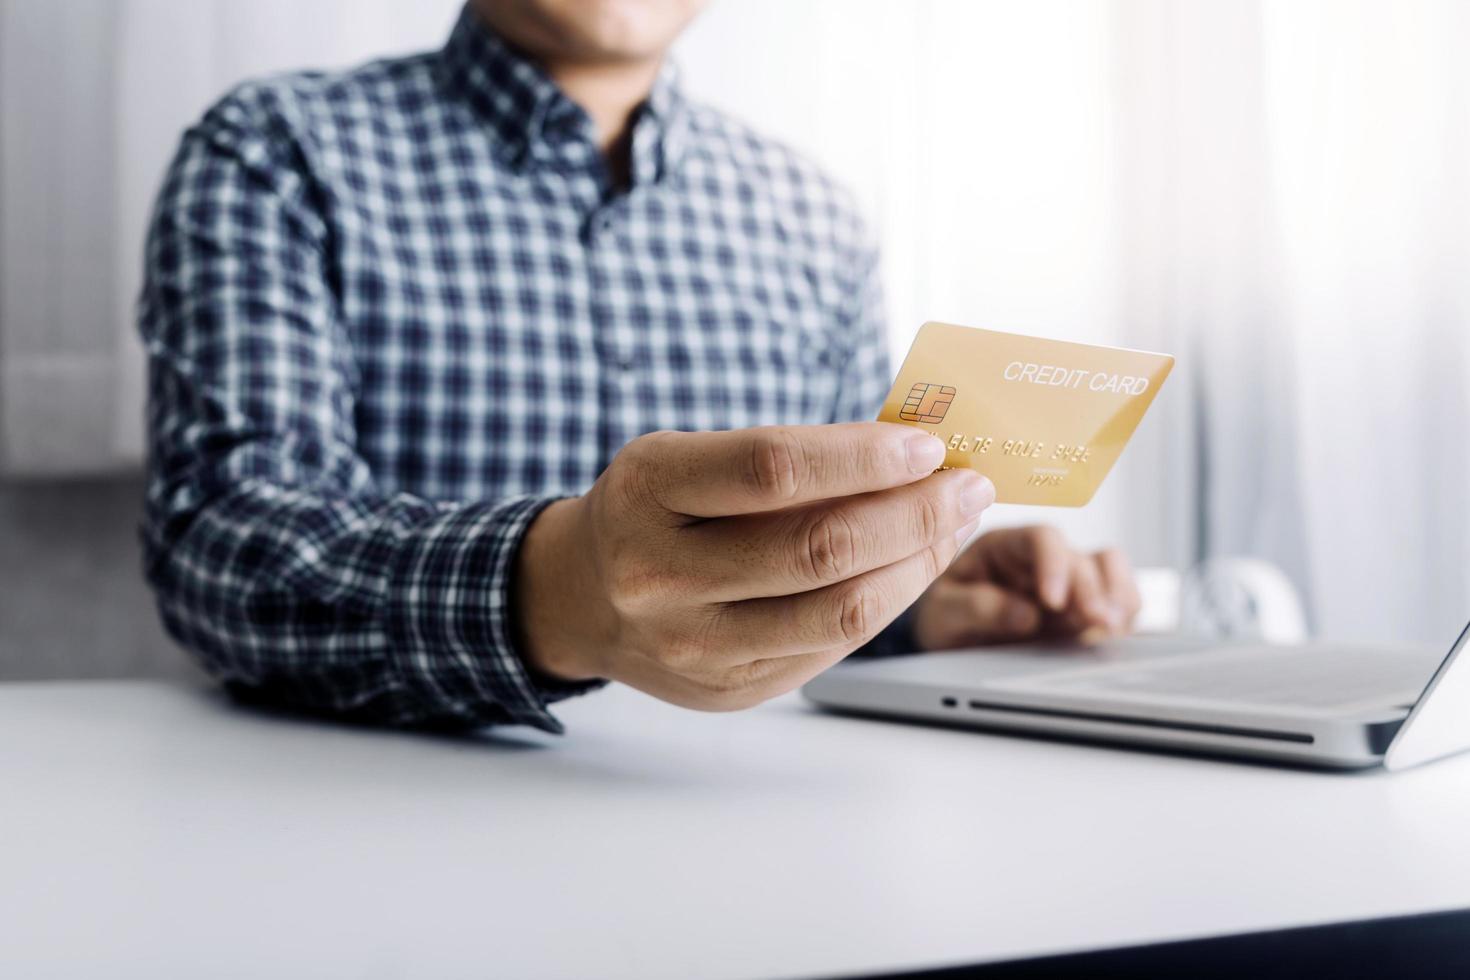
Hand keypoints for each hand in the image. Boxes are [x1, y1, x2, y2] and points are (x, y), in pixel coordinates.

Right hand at [515, 423, 994, 709]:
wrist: (584, 598)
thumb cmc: (653, 511)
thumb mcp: (686, 457)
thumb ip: (783, 458)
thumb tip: (911, 452)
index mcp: (648, 493)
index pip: (773, 471)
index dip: (863, 457)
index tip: (926, 444)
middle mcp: (662, 577)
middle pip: (818, 548)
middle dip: (915, 513)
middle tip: (967, 484)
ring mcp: (696, 645)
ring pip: (840, 610)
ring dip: (919, 563)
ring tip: (955, 524)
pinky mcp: (731, 690)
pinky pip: (833, 645)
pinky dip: (888, 600)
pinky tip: (912, 566)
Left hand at [912, 526, 1140, 649]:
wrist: (950, 643)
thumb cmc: (945, 616)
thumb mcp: (943, 612)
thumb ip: (976, 608)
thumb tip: (1024, 615)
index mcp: (1004, 547)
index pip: (1040, 537)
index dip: (1053, 563)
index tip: (1052, 600)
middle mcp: (1040, 559)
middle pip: (1079, 558)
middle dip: (1090, 589)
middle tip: (1093, 621)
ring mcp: (1066, 581)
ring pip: (1108, 568)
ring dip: (1116, 595)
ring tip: (1110, 626)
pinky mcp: (1083, 607)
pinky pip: (1118, 597)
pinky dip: (1124, 612)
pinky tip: (1115, 632)